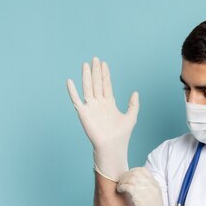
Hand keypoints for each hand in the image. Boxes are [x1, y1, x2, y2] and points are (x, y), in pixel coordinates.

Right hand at [66, 57, 139, 181]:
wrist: (112, 146)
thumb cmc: (122, 135)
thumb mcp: (131, 117)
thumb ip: (133, 104)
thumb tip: (135, 92)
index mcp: (109, 103)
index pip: (106, 85)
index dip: (105, 74)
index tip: (104, 63)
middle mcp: (99, 103)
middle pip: (97, 83)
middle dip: (96, 71)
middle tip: (95, 59)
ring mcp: (91, 107)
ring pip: (88, 88)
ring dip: (86, 77)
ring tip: (85, 65)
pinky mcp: (83, 113)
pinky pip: (76, 100)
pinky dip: (72, 91)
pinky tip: (70, 81)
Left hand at [116, 167, 172, 205]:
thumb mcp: (152, 199)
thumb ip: (145, 190)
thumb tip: (131, 184)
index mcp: (156, 185)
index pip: (142, 170)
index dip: (132, 172)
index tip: (126, 179)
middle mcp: (152, 185)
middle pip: (135, 172)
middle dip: (125, 176)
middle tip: (120, 183)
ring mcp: (147, 190)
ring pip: (130, 177)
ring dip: (122, 181)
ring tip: (119, 188)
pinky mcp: (140, 197)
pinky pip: (127, 185)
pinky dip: (121, 186)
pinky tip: (120, 191)